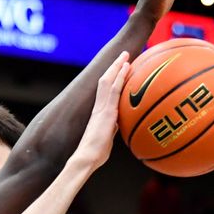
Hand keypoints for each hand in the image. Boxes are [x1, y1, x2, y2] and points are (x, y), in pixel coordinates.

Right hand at [74, 51, 129, 168]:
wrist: (87, 158)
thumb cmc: (96, 154)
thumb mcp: (107, 138)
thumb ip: (111, 129)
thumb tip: (117, 124)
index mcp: (100, 112)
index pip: (107, 91)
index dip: (113, 79)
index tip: (121, 69)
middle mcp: (100, 106)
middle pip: (106, 81)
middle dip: (115, 67)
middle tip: (124, 55)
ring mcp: (102, 108)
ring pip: (109, 81)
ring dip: (117, 67)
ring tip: (126, 55)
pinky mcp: (105, 111)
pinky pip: (113, 89)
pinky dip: (119, 76)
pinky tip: (126, 67)